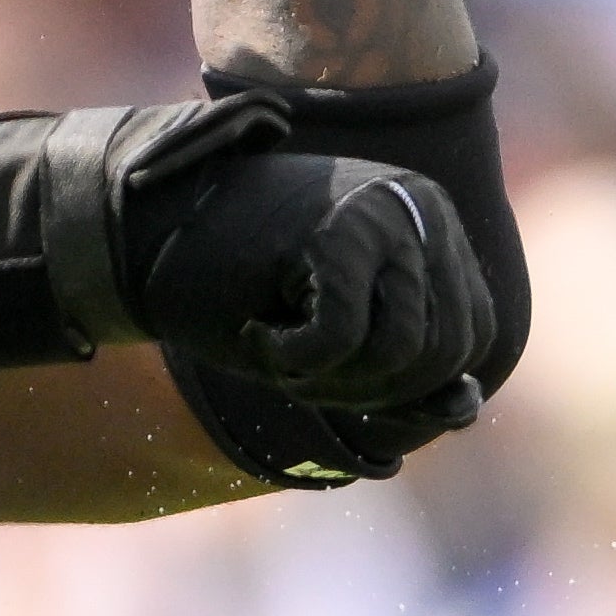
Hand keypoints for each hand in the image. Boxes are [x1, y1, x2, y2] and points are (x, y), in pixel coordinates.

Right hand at [0, 96, 489, 407]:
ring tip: (279, 353)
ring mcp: (382, 210)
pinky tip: (254, 337)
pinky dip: (295, 363)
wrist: (142, 228)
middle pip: (450, 347)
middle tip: (300, 370)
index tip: (337, 370)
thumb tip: (466, 409)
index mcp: (429, 223)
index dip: (411, 383)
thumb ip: (404, 370)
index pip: (473, 332)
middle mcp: (420, 206)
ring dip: (336, 381)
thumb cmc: (234, 284)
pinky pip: (344, 337)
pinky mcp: (335, 226)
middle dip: (376, 389)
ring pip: (405, 348)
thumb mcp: (334, 339)